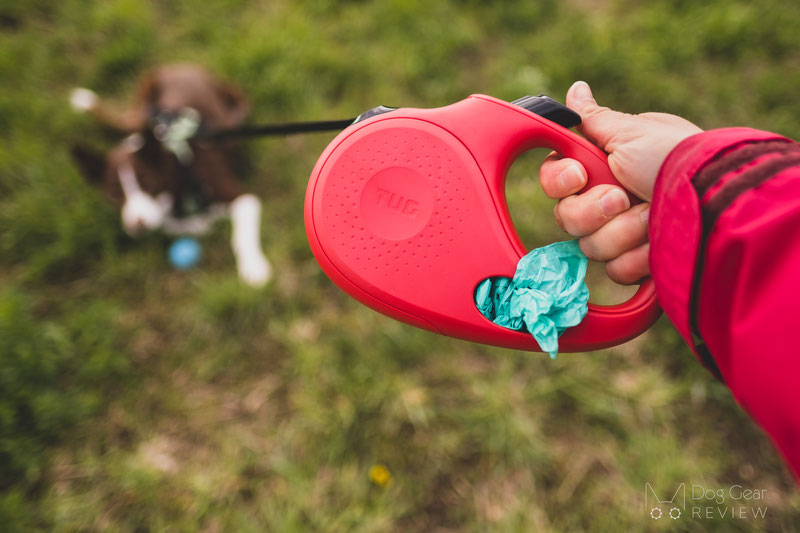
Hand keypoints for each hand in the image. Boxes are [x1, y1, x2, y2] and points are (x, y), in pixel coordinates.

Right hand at [539, 81, 701, 283]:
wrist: (714, 202)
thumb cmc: (673, 159)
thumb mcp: (632, 132)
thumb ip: (594, 119)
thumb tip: (576, 89)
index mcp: (604, 166)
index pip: (556, 178)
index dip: (560, 180)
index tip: (579, 176)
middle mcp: (610, 200)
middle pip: (567, 216)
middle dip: (594, 209)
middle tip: (624, 198)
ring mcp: (623, 234)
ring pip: (589, 245)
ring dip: (622, 231)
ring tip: (652, 217)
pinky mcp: (638, 263)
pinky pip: (615, 269)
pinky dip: (637, 258)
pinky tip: (657, 245)